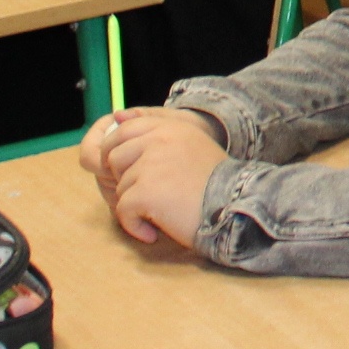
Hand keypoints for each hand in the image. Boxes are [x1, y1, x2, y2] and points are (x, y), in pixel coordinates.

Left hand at [94, 107, 227, 246]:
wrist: (234, 208)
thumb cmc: (214, 183)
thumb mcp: (191, 145)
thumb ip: (157, 133)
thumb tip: (117, 116)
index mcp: (169, 127)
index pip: (125, 129)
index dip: (116, 151)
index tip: (124, 171)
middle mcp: (158, 140)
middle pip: (114, 157)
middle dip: (122, 179)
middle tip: (143, 195)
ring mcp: (150, 165)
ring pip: (119, 187)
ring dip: (134, 205)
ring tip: (160, 213)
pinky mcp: (145, 192)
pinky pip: (123, 211)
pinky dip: (134, 226)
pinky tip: (152, 232)